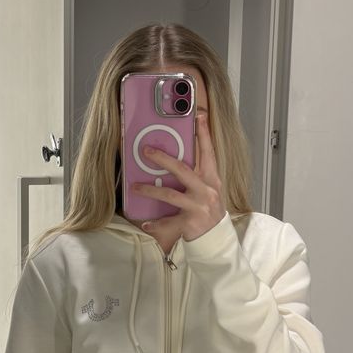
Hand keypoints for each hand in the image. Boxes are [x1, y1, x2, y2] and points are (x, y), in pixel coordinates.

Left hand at [131, 115, 225, 240]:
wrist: (217, 237)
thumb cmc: (209, 210)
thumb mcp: (208, 189)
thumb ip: (197, 174)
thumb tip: (178, 156)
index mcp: (211, 179)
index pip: (208, 152)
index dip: (204, 133)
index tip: (199, 115)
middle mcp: (206, 191)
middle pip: (182, 170)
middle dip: (163, 159)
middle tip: (146, 150)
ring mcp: (198, 207)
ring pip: (170, 195)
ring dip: (150, 190)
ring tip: (135, 186)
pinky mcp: (190, 223)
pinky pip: (169, 223)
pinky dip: (156, 223)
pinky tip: (146, 222)